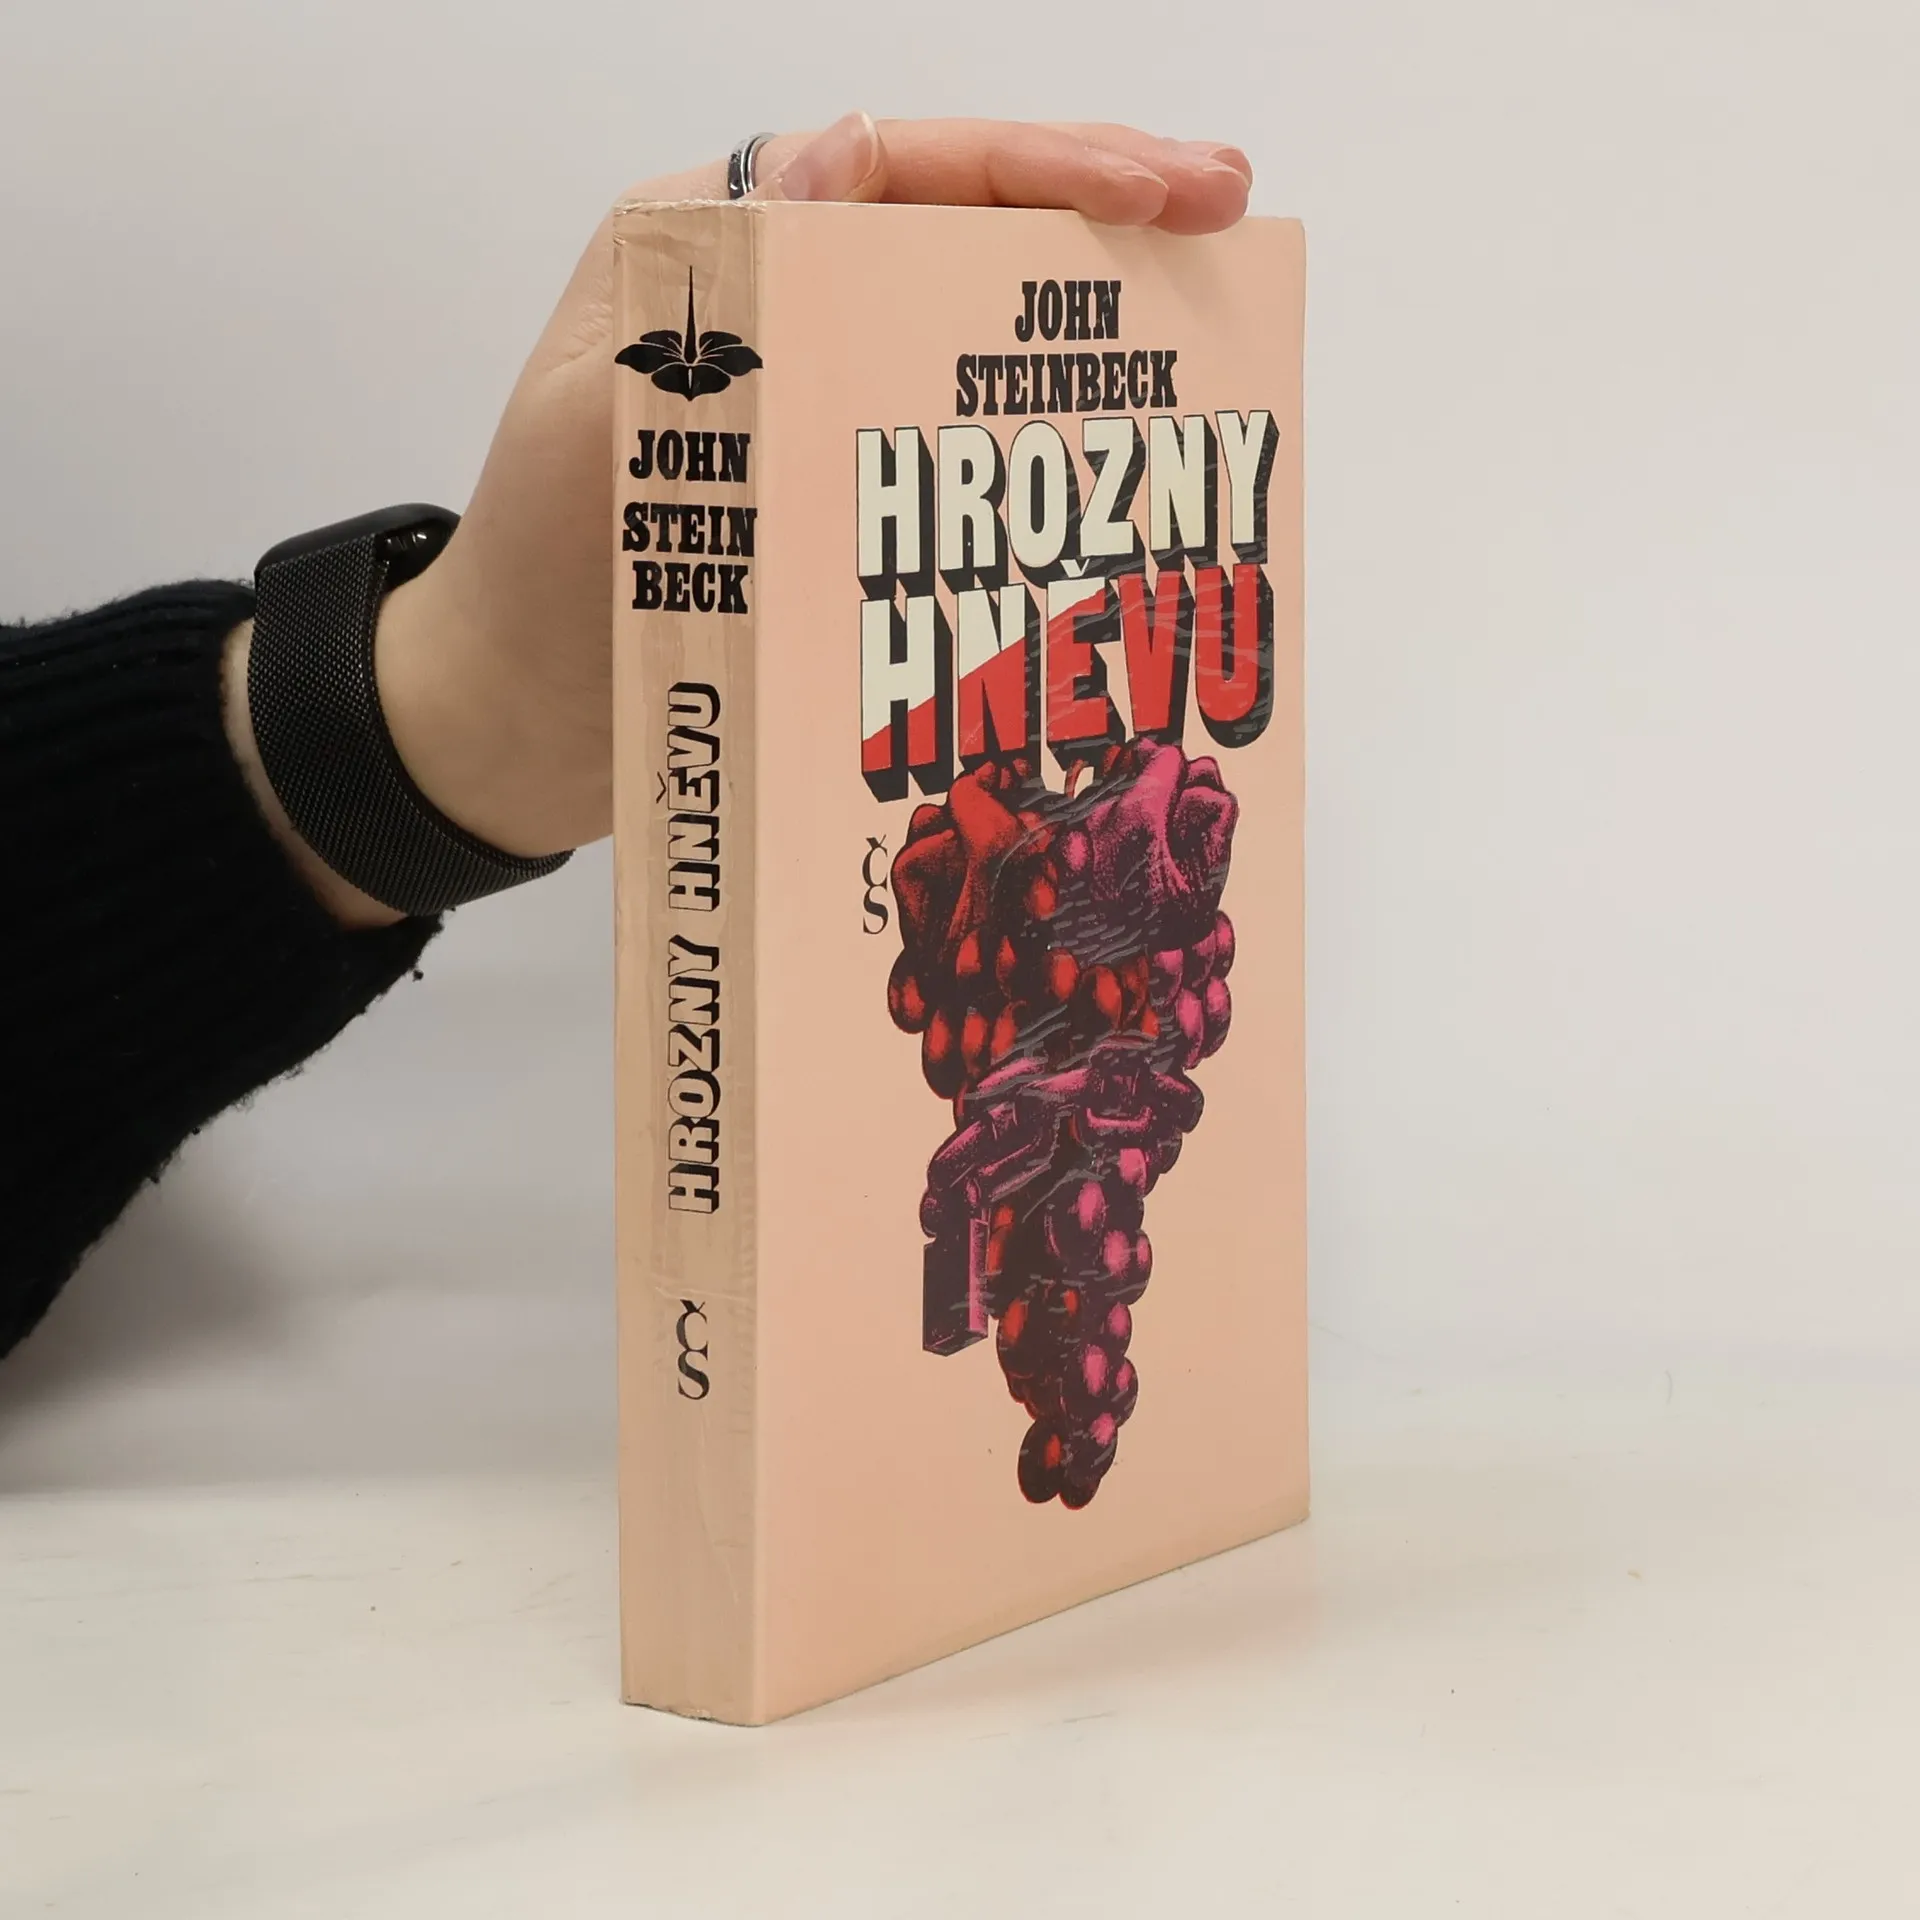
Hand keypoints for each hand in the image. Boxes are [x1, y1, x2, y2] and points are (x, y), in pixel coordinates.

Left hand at [236, 117, 1253, 926]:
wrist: (512, 732)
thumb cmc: (530, 582)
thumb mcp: (595, 418)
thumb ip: (711, 302)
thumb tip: (836, 160)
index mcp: (712, 253)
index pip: (899, 167)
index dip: (1046, 165)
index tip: (1167, 186)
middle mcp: (776, 310)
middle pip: (960, 236)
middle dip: (1099, 223)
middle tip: (1229, 222)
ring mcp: (815, 407)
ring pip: (972, 339)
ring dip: (1083, 336)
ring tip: (1201, 337)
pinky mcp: (838, 500)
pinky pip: (955, 451)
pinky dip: (1035, 457)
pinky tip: (1114, 476)